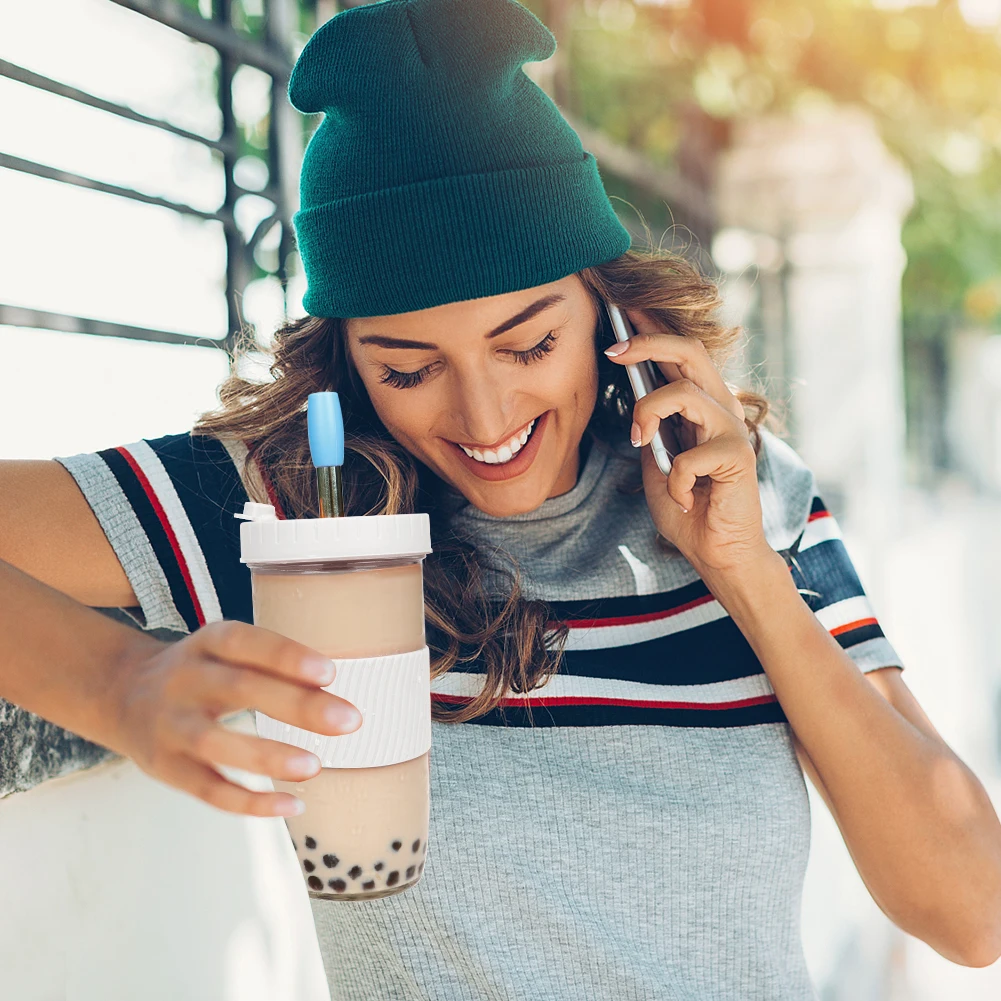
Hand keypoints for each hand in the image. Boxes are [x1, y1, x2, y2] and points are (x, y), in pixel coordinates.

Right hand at [106, 621, 361, 816]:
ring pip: (216, 743)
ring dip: (268, 756)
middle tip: (350, 720)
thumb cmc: (203, 671)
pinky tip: (291, 805)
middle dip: (296, 705)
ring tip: (315, 766)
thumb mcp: (227, 652)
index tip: (329, 673)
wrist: (121, 692)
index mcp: (205, 643)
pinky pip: (207, 789)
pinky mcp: (165, 768)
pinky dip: (249, 802)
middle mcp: (183, 680)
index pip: (243, 642)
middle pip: (238, 688)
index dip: (284, 656)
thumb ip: (272, 667)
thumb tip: (333, 694)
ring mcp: (170, 725)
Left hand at [604, 308, 773, 574]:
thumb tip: (630, 395)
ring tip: (640, 441)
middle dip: (648, 343)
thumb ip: (649, 429)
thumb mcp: (655, 461)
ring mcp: (732, 430)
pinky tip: (684, 498)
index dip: (650, 329)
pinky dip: (676, 480)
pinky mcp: (739, 456)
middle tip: (613, 352)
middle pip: (690, 351)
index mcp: (700, 405)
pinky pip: (692, 455)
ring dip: (650, 413)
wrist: (716, 551)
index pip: (678, 354)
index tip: (618, 313)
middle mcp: (720, 408)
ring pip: (685, 393)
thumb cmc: (688, 507)